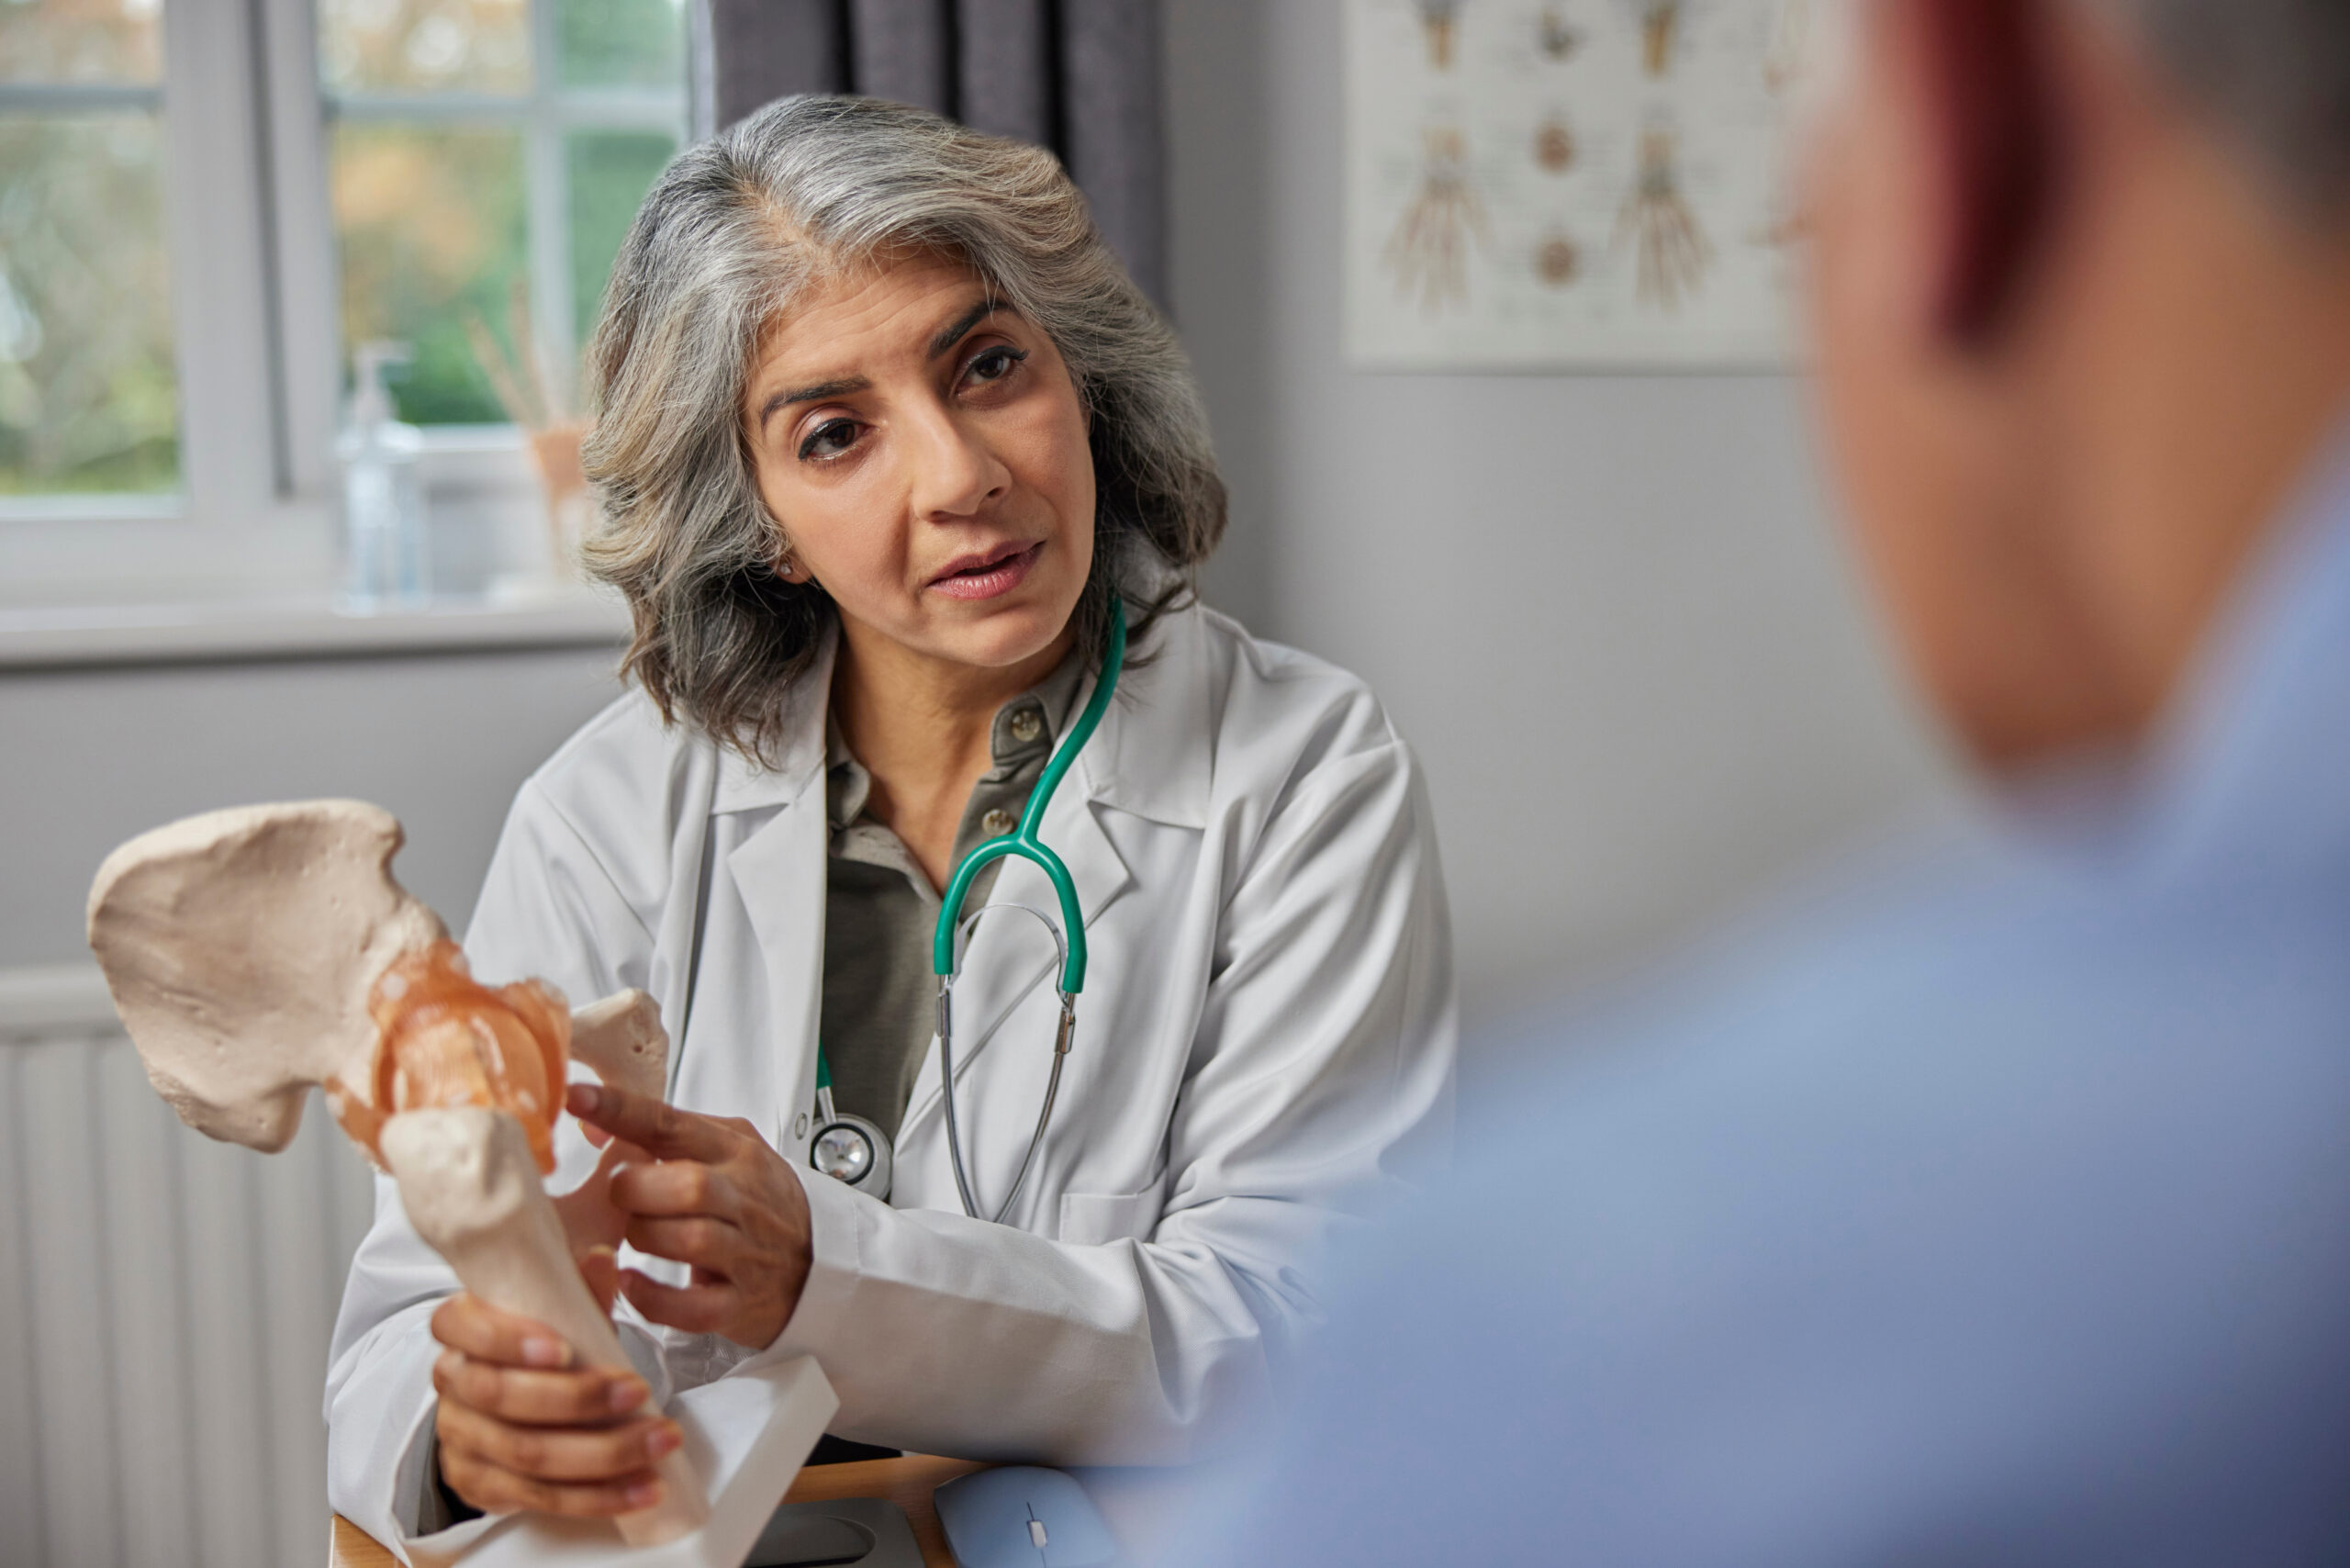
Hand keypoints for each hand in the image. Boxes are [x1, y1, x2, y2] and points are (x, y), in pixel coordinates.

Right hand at [429, 1284, 680, 1517]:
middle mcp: (452, 1383)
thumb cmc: (541, 1344)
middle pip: (502, 1396)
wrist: (514, 1404)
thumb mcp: (559, 1311)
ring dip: (603, 1452)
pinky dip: (597, 1495)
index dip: (509, 1340)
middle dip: (578, 1398)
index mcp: (460, 1328)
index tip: (565, 1348)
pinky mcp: (481, 1486)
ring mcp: (461, 1438)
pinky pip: (539, 1497)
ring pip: (526, 1453)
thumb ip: (578, 1290)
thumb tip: (601, 1258)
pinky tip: (641, 1488)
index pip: (463, 1327)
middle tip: (638, 1390)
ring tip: (658, 1440)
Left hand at [566, 1081, 814, 1349]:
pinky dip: (654, 1299)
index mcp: (733, 1153)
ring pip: (690, 1241)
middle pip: (687, 1186)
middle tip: (621, 1195)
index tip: (578, 1098)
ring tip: (638, 1235)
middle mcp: (742, 1199)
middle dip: (636, 1189)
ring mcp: (745, 1254)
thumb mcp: (724, 1149)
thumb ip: (663, 1132)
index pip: (672, 1123)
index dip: (621, 1110)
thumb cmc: (759, 1201)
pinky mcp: (739, 1303)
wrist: (821, 1260)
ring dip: (646, 1237)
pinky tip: (633, 1284)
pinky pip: (693, 1306)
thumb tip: (590, 1120)